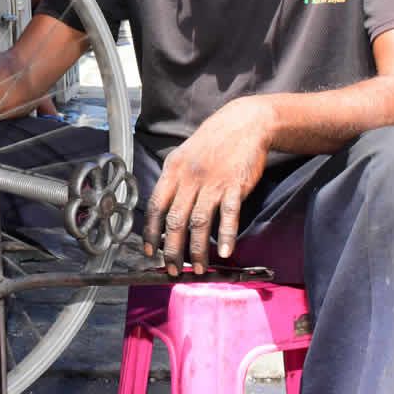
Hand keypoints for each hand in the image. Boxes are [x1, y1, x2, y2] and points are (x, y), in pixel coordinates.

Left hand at [142, 98, 272, 274]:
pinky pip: (229, 215)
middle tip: (173, 269)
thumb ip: (173, 180)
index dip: (150, 231)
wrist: (243, 124)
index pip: (155, 206)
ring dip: (198, 250)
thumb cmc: (212, 142)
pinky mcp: (235, 185)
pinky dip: (226, 235)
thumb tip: (162, 210)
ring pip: (199, 222)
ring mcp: (213, 182)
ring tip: (199, 269)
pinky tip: (225, 252)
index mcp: (172, 170)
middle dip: (172, 250)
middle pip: (176, 220)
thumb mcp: (183, 155)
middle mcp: (189, 178)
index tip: (150, 251)